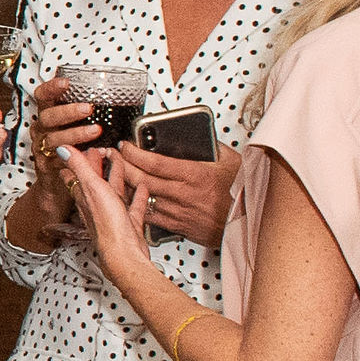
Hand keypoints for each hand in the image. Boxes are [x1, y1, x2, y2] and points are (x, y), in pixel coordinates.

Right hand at [27, 81, 98, 210]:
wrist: (56, 184)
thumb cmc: (71, 151)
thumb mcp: (74, 128)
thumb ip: (85, 116)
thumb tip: (115, 100)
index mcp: (48, 117)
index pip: (43, 97)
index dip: (52, 88)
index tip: (66, 83)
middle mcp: (41, 131)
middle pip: (48, 117)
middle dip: (68, 111)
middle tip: (88, 109)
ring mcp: (42, 149)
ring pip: (54, 139)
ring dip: (75, 133)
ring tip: (95, 131)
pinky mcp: (46, 167)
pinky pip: (58, 160)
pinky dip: (74, 157)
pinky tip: (90, 153)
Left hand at [58, 145, 156, 282]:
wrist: (124, 254)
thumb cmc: (107, 225)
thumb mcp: (92, 188)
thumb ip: (79, 167)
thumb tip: (62, 148)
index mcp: (85, 196)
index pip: (78, 174)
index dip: (81, 160)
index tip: (84, 148)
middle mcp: (97, 206)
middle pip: (97, 181)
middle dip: (100, 166)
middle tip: (104, 153)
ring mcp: (113, 215)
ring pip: (115, 192)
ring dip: (119, 178)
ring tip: (123, 165)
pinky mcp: (128, 224)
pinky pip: (133, 206)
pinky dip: (138, 196)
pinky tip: (142, 188)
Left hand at [119, 140, 240, 247]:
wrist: (248, 222)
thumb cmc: (241, 193)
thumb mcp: (231, 162)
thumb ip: (212, 147)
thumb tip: (201, 135)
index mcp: (195, 175)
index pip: (154, 162)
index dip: (134, 153)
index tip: (125, 145)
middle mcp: (183, 194)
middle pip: (142, 178)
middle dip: (122, 165)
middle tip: (112, 155)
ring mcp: (178, 211)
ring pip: (141, 197)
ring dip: (124, 185)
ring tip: (115, 174)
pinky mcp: (177, 225)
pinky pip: (150, 214)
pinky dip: (136, 205)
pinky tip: (128, 197)